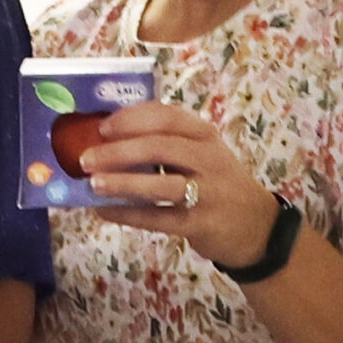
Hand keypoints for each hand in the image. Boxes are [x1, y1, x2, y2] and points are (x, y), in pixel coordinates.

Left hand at [77, 102, 283, 269]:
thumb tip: (107, 140)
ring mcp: (207, 192)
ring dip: (122, 183)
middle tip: (86, 159)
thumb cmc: (217, 184)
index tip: (102, 127)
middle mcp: (208, 159)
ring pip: (159, 184)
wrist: (256, 226)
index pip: (166, 116)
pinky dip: (128, 214)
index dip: (130, 119)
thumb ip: (166, 143)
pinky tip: (104, 211)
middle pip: (159, 147)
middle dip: (118, 151)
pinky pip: (158, 218)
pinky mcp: (200, 224)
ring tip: (92, 184)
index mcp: (205, 135)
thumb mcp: (202, 154)